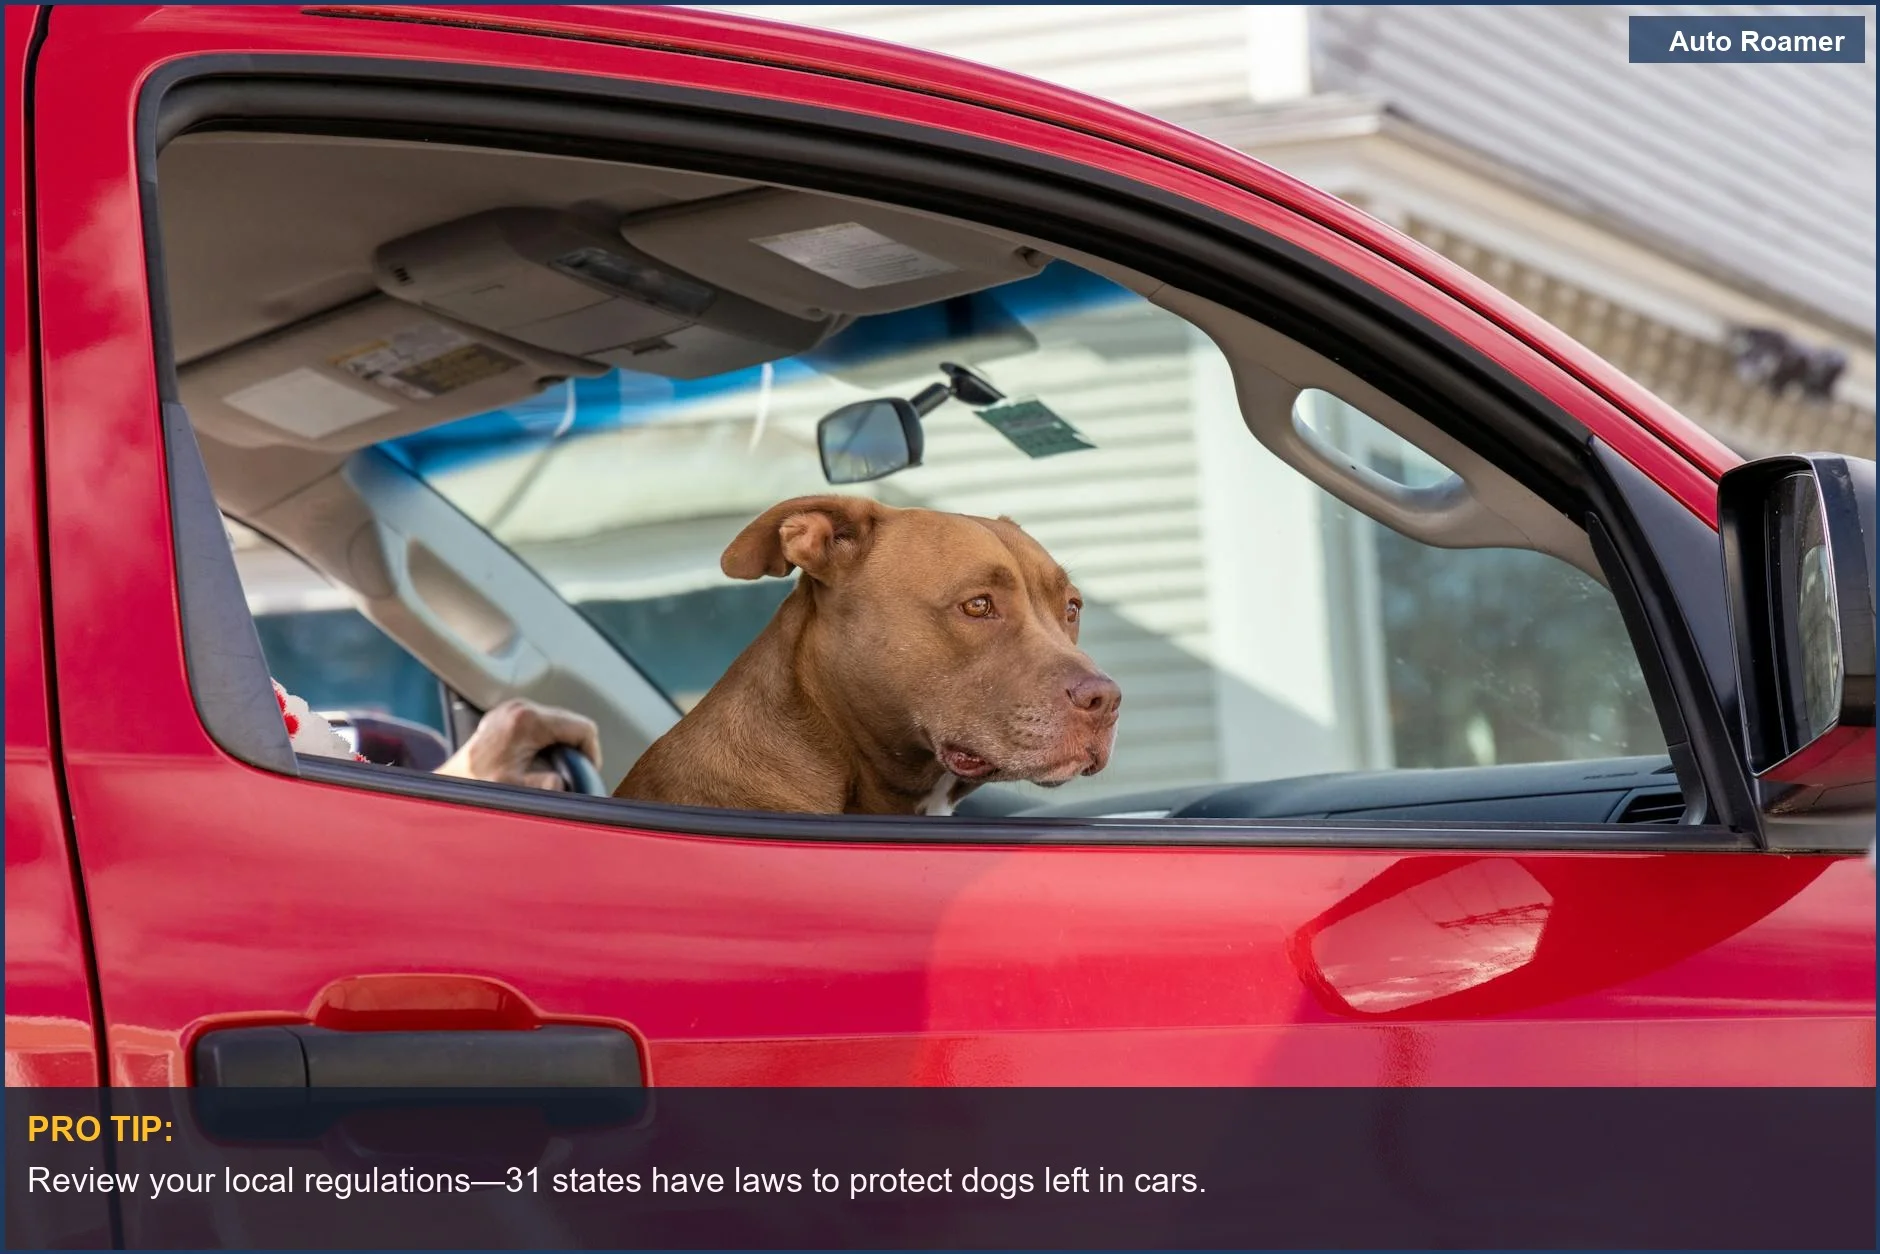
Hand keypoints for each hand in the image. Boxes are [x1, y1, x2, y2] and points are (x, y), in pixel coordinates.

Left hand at [435, 698, 601, 790]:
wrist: (443, 791)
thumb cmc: (475, 791)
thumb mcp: (521, 791)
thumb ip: (552, 785)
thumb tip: (567, 781)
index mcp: (528, 720)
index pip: (583, 728)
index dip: (591, 754)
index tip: (587, 774)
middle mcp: (519, 708)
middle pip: (570, 724)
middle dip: (575, 752)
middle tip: (569, 777)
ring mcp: (510, 711)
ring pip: (556, 726)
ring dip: (559, 749)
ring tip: (550, 773)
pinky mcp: (503, 719)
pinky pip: (539, 728)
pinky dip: (544, 746)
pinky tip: (534, 766)